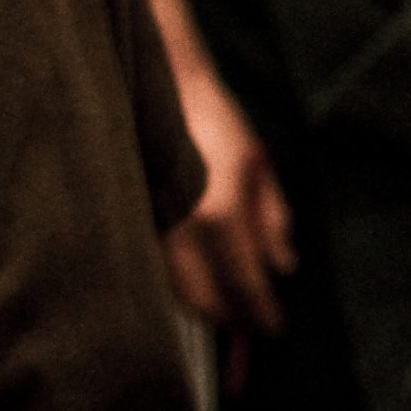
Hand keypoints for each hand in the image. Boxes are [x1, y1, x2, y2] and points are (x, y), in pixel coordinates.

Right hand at [161, 63, 294, 338]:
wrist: (155, 83)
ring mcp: (148, 228)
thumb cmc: (211, 118)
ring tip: (222, 302)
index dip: (260, 313)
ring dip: (200, 302)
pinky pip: (153, 270)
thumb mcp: (256, 164)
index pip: (245, 284)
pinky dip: (174, 283)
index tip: (271, 327)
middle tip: (247, 321)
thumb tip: (283, 266)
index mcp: (220, 213)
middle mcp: (181, 229)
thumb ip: (273, 219)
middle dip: (228, 317)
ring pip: (174, 291)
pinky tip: (191, 278)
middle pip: (205, 301)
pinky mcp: (127, 224)